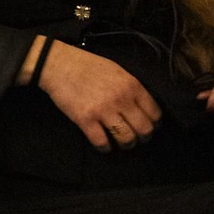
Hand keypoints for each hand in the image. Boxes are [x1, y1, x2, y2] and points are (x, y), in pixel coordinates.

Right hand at [37, 41, 161, 151]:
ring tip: (121, 143)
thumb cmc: (88, 66)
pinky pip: (102, 142)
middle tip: (137, 138)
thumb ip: (131, 88)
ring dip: (126, 145)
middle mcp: (121, 99)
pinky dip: (105, 148)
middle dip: (143, 138)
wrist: (59, 65)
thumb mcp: (117, 71)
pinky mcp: (85, 120)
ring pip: (126, 139)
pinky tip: (104, 145)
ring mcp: (103, 110)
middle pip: (144, 129)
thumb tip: (142, 107)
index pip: (154, 113)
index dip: (154, 124)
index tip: (149, 127)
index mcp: (132, 86)